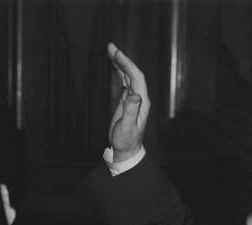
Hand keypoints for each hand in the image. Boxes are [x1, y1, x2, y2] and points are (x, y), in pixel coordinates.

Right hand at [106, 43, 150, 161]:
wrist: (126, 151)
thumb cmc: (126, 141)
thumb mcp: (126, 127)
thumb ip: (130, 111)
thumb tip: (134, 95)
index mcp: (141, 102)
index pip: (136, 77)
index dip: (127, 64)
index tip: (116, 54)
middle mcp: (140, 97)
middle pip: (133, 73)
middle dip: (122, 59)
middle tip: (110, 46)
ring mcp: (134, 98)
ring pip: (128, 75)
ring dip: (120, 62)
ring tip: (110, 50)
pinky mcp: (127, 101)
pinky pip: (125, 81)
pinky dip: (119, 71)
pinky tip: (114, 65)